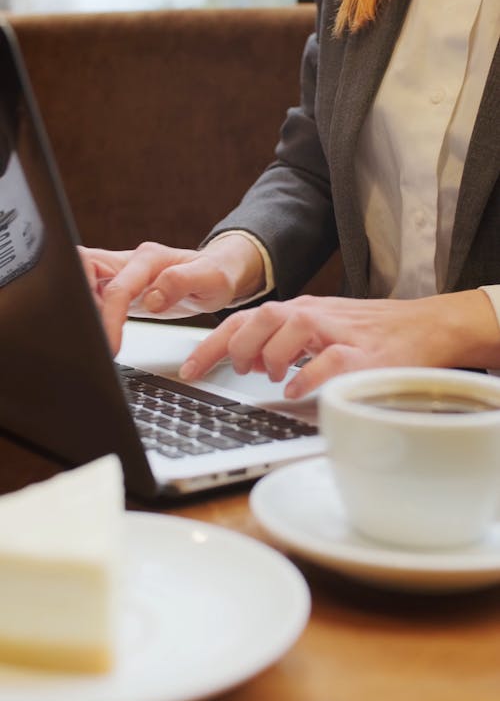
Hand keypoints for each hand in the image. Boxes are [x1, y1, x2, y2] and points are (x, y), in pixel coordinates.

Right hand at [78, 235, 264, 353]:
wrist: (219, 270)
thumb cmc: (217, 274)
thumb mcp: (211, 279)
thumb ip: (181, 283)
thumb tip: (151, 298)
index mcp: (150, 258)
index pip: (117, 287)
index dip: (108, 316)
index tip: (110, 344)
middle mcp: (130, 261)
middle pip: (84, 268)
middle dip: (80, 301)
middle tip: (93, 337)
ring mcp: (122, 272)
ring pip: (82, 278)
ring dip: (82, 307)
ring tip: (96, 338)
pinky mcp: (120, 285)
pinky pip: (93, 293)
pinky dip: (91, 313)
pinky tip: (100, 333)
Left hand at [179, 291, 499, 397]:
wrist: (426, 327)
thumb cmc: (369, 335)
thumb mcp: (319, 331)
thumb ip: (283, 341)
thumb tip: (243, 361)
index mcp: (299, 311)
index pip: (246, 320)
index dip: (212, 344)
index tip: (187, 370)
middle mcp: (314, 315)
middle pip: (263, 316)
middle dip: (238, 345)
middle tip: (238, 370)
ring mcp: (339, 331)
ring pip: (292, 327)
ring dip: (272, 355)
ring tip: (271, 377)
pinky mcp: (364, 354)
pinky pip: (330, 360)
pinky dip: (308, 374)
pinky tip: (296, 389)